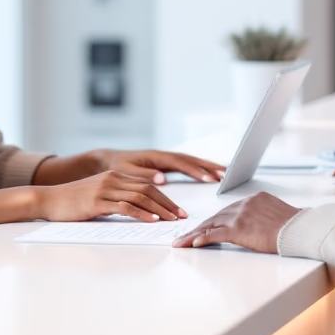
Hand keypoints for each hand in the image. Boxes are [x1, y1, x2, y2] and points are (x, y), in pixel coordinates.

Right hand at [34, 171, 188, 222]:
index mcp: (114, 176)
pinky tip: (151, 221)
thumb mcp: (98, 196)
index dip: (165, 198)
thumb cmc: (72, 202)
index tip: (177, 210)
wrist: (48, 199)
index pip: (146, 185)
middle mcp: (112, 179)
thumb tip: (138, 211)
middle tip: (181, 217)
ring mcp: (104, 189)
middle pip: (147, 190)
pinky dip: (141, 214)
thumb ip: (116, 199)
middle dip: (167, 204)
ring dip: (159, 210)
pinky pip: (125, 207)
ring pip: (140, 197)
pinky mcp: (97, 201)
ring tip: (171, 221)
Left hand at [94, 149, 225, 184]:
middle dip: (208, 167)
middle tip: (226, 174)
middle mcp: (164, 156)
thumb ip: (144, 175)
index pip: (181, 163)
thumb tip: (162, 178)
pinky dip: (199, 168)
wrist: (108, 159)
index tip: (210, 178)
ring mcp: (166, 159)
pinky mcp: (166, 164)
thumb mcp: (127, 171)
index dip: (196, 171)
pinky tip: (209, 173)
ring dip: (207, 166)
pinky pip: (187, 165)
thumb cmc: (117, 166)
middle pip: (191, 160)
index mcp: (157, 157)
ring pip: (191, 161)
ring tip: (225, 173)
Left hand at [172, 192, 300, 253]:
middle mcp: (244, 204)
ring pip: (211, 225)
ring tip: (180, 244)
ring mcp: (241, 215)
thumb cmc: (296, 227)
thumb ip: (265, 217)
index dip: (212, 221)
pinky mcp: (240, 229)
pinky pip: (216, 234)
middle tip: (184, 237)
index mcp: (254, 199)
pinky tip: (192, 244)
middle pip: (215, 217)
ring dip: (193, 235)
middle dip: (197, 228)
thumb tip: (263, 225)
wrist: (302, 229)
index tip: (201, 228)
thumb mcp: (278, 216)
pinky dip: (202, 239)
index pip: (227, 211)